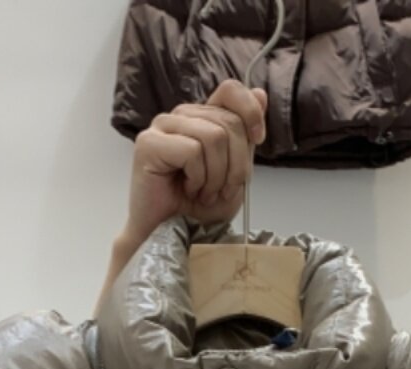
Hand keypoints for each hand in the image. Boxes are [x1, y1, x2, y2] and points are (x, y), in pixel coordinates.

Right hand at [98, 81, 266, 310]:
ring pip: (213, 136)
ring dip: (217, 175)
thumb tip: (261, 94)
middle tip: (222, 191)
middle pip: (229, 121)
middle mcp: (181, 116)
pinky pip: (193, 151)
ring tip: (203, 193)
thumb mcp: (234, 172)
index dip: (250, 112)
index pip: (231, 90)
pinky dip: (198, 178)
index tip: (257, 140)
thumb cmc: (197, 209)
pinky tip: (187, 190)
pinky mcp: (149, 143)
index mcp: (201, 118)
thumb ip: (245, 136)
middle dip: (236, 164)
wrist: (168, 236)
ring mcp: (162, 127)